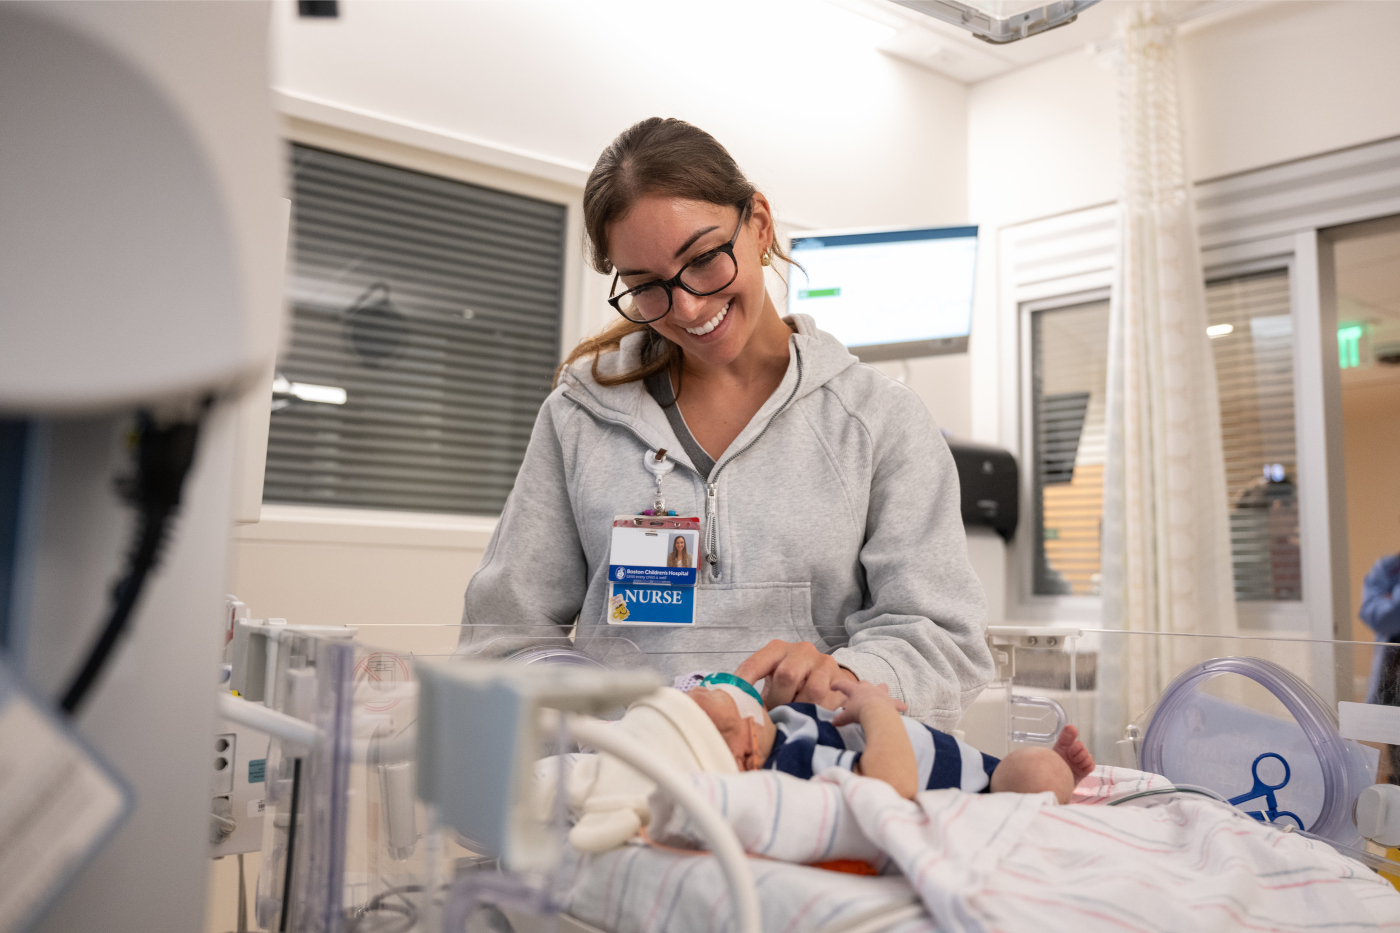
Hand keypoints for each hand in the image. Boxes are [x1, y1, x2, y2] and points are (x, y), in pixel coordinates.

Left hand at [734, 640, 856, 708]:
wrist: (831, 680)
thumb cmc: (794, 684)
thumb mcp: (774, 683)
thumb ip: (757, 693)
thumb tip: (738, 714)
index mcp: (777, 649)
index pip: (755, 664)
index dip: (744, 683)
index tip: (734, 701)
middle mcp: (801, 650)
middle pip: (786, 676)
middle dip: (780, 701)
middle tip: (775, 716)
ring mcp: (822, 662)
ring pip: (811, 690)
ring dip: (801, 709)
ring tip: (794, 716)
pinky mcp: (839, 677)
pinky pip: (828, 701)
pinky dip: (817, 713)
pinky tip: (811, 717)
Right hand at [830, 680, 905, 727]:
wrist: (877, 713)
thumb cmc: (859, 713)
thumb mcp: (846, 717)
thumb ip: (840, 719)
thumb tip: (833, 723)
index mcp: (855, 690)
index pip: (843, 685)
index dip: (837, 685)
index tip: (833, 687)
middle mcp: (868, 688)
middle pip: (863, 683)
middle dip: (860, 686)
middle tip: (858, 691)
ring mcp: (880, 693)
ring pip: (881, 687)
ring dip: (880, 689)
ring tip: (881, 693)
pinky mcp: (891, 701)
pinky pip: (897, 703)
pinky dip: (900, 705)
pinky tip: (904, 708)